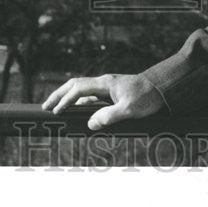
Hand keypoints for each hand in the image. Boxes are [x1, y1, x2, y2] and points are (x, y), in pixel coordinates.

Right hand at [41, 73, 164, 130]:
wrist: (162, 89)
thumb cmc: (147, 97)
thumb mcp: (130, 109)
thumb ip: (110, 116)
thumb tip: (90, 123)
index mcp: (105, 84)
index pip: (78, 88)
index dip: (64, 99)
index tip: (55, 111)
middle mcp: (103, 83)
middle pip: (75, 85)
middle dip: (58, 95)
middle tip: (45, 107)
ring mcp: (107, 87)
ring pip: (81, 90)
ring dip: (67, 98)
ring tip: (55, 108)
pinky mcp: (111, 93)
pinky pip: (90, 96)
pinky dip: (79, 101)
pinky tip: (77, 110)